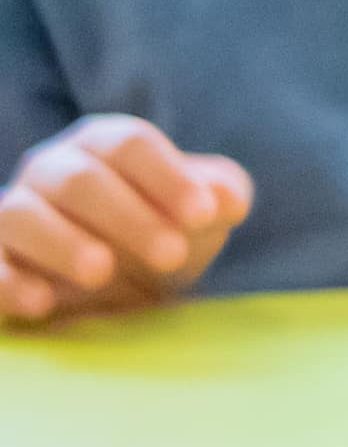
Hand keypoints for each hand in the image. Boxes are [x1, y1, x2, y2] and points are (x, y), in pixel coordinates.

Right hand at [0, 116, 249, 323]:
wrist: (119, 286)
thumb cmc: (163, 233)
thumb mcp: (202, 214)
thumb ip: (222, 194)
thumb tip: (227, 199)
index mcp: (103, 144)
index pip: (129, 144)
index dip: (167, 176)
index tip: (205, 215)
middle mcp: (51, 168)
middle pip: (80, 179)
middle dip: (128, 216)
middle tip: (172, 255)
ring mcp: (14, 211)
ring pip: (21, 213)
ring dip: (62, 242)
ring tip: (102, 272)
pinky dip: (6, 280)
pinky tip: (42, 302)